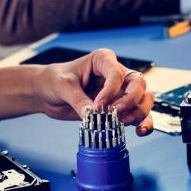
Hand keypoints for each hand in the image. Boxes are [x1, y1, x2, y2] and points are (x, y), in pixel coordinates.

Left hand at [35, 48, 153, 135]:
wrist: (47, 93)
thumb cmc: (54, 80)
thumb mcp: (63, 86)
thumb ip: (78, 100)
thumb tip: (93, 114)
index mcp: (102, 60)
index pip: (117, 73)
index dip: (110, 91)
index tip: (98, 104)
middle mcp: (116, 74)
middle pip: (138, 84)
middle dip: (130, 100)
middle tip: (113, 113)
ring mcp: (119, 92)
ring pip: (143, 99)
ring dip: (138, 113)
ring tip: (121, 122)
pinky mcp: (118, 108)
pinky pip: (138, 114)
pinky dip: (143, 122)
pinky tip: (139, 130)